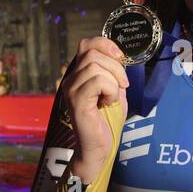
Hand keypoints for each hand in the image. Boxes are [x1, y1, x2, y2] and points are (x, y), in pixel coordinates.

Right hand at [61, 36, 128, 180]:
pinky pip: (97, 81)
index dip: (106, 45)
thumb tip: (120, 55)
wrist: (98, 147)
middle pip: (92, 53)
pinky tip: (108, 102)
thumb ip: (114, 72)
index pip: (87, 43)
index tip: (120, 59)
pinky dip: (110, 90)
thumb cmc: (106, 120)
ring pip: (95, 66)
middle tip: (122, 85)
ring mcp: (70, 89)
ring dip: (113, 80)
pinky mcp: (76, 101)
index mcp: (78, 74)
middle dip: (115, 66)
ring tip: (112, 97)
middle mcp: (70, 79)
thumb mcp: (114, 89)